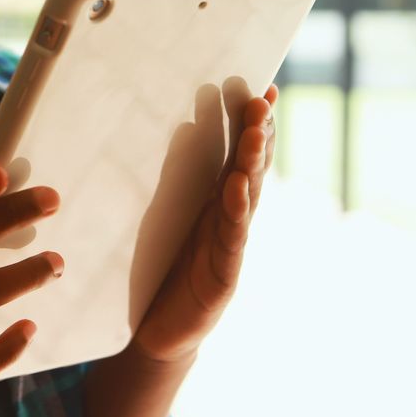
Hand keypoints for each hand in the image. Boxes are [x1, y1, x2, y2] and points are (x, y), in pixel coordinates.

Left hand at [131, 84, 278, 362]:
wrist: (155, 332)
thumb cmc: (161, 269)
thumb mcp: (165, 216)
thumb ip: (177, 175)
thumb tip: (185, 126)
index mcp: (216, 202)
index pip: (237, 154)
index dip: (249, 122)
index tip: (257, 84)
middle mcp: (229, 220)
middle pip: (249, 169)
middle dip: (258, 132)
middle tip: (260, 95)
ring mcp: (230, 247)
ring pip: (247, 198)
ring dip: (253, 163)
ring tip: (256, 129)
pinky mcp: (223, 276)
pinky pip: (231, 238)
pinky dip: (236, 210)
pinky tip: (238, 185)